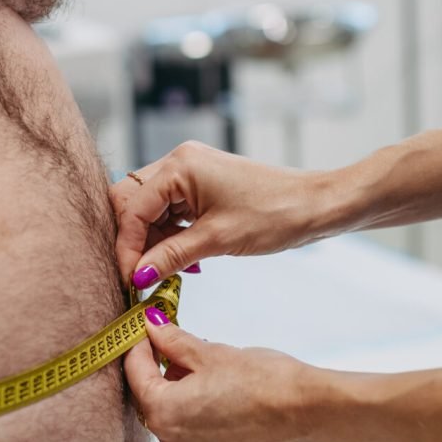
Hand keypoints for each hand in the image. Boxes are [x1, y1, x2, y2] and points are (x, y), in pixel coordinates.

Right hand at [111, 142, 326, 287]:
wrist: (314, 205)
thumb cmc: (273, 215)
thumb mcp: (217, 240)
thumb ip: (171, 256)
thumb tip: (138, 276)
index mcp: (179, 166)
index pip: (132, 208)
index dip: (127, 247)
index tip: (130, 280)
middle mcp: (179, 161)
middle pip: (132, 203)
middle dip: (135, 241)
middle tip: (144, 276)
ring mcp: (189, 172)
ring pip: (149, 210)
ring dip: (154, 242)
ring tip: (171, 271)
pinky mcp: (200, 185)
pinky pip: (170, 212)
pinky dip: (171, 237)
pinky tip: (186, 260)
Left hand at [124, 310, 322, 441]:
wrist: (311, 411)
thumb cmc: (262, 379)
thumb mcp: (210, 352)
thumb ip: (173, 341)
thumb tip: (151, 325)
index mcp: (164, 415)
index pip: (136, 374)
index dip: (138, 344)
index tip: (144, 325)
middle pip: (153, 398)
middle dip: (160, 368)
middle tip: (173, 339)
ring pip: (176, 416)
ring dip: (181, 389)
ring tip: (203, 362)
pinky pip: (198, 431)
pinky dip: (201, 409)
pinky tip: (221, 389)